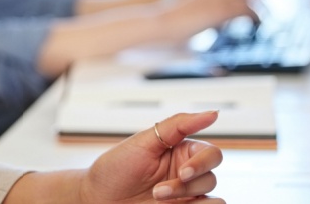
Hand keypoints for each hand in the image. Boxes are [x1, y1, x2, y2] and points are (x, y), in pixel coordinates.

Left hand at [79, 111, 226, 202]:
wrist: (96, 198)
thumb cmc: (115, 169)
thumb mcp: (144, 141)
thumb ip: (179, 125)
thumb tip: (212, 113)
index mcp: (181, 153)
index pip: (212, 154)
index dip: (203, 163)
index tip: (183, 171)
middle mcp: (186, 175)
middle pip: (211, 178)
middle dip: (187, 185)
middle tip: (159, 191)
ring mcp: (184, 197)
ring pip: (213, 200)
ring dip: (188, 199)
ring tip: (158, 199)